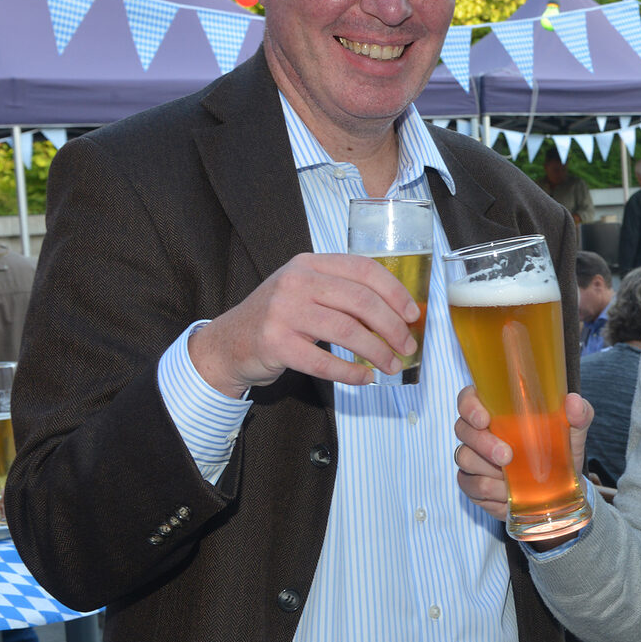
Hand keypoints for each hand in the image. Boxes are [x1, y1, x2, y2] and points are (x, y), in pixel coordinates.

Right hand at [188, 252, 422, 396]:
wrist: (228, 342)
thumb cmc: (279, 317)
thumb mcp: (306, 290)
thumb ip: (342, 292)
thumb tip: (397, 313)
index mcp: (309, 263)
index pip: (363, 269)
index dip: (394, 291)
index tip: (412, 313)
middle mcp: (296, 281)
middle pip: (360, 301)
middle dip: (392, 327)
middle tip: (407, 346)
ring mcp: (283, 311)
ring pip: (347, 331)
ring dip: (377, 352)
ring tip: (391, 365)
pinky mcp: (275, 343)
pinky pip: (323, 362)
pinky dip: (350, 373)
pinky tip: (364, 378)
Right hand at [453, 385, 591, 524]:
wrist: (561, 491)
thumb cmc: (561, 452)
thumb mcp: (573, 433)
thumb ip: (578, 414)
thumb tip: (573, 401)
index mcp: (497, 409)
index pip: (468, 398)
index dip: (470, 407)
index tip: (484, 419)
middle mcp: (479, 431)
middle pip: (462, 429)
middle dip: (482, 443)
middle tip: (507, 456)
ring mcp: (472, 457)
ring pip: (464, 458)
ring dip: (487, 471)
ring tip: (510, 481)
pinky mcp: (472, 482)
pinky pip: (468, 484)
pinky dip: (488, 491)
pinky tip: (505, 494)